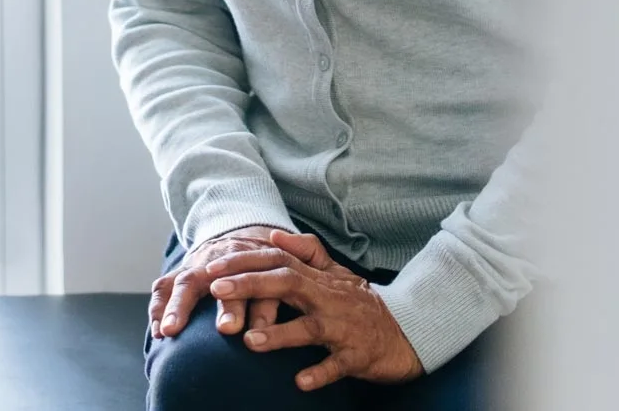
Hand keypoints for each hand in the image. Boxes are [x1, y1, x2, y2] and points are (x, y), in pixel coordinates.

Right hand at [150, 226, 303, 341]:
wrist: (243, 237)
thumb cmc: (264, 266)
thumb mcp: (275, 276)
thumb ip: (268, 302)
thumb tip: (262, 330)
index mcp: (244, 258)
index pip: (241, 281)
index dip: (237, 304)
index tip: (230, 328)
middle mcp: (216, 259)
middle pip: (198, 279)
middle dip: (189, 304)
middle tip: (185, 329)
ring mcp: (196, 264)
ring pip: (180, 280)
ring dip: (170, 306)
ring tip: (165, 332)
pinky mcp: (182, 272)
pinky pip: (163, 287)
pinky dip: (158, 308)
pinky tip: (158, 332)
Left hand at [203, 231, 423, 390]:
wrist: (406, 332)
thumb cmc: (360, 304)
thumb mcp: (336, 274)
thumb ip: (306, 253)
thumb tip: (274, 236)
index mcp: (318, 280)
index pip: (277, 262)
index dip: (244, 261)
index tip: (212, 265)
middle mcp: (328, 299)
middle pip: (287, 284)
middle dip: (250, 285)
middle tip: (216, 289)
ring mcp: (343, 328)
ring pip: (310, 328)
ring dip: (279, 334)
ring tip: (249, 340)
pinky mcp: (358, 356)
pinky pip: (338, 365)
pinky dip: (320, 372)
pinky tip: (300, 381)